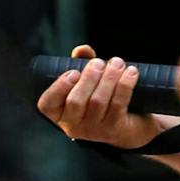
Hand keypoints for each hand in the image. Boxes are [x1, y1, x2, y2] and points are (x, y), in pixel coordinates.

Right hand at [34, 46, 164, 147]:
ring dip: (108, 78)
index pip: (47, 104)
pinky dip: (125, 85)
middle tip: (99, 63)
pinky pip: (118, 104)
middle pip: (76, 101)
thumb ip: (81, 63)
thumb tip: (82, 50)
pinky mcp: (115, 129)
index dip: (58, 87)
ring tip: (117, 63)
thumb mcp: (88, 81)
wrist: (131, 123)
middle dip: (89, 78)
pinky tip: (131, 72)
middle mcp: (74, 126)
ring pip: (98, 102)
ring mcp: (95, 130)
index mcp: (60, 113)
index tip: (73, 72)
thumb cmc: (102, 97)